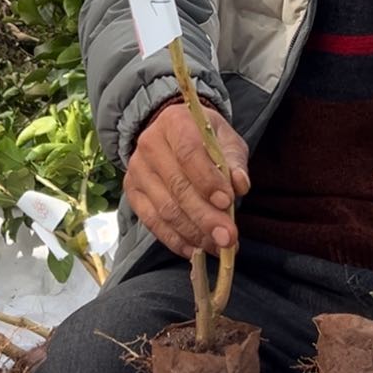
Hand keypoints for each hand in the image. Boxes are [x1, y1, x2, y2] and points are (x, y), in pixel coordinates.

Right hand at [124, 103, 249, 258]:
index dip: (207, 180)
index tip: (227, 202)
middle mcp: (149, 143)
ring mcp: (137, 169)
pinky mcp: (132, 192)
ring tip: (218, 246)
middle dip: (205, 216)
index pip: (188, 152)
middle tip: (228, 237)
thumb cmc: (206, 138)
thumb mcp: (226, 140)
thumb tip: (240, 184)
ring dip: (194, 233)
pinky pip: (152, 222)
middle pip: (177, 186)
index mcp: (175, 122)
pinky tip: (196, 249)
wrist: (175, 136)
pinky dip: (175, 240)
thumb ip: (235, 161)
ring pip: (165, 208)